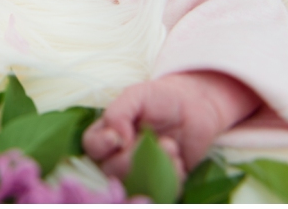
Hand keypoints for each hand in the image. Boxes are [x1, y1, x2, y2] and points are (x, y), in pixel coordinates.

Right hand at [82, 71, 260, 179]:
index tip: (117, 138)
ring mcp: (139, 171)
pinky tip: (178, 159)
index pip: (92, 146)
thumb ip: (119, 112)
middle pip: (109, 171)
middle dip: (130, 159)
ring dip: (153, 168)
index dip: (101, 146)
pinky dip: (171, 178)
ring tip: (170, 146)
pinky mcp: (161, 182)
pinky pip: (160, 193)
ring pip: (134, 186)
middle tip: (151, 140)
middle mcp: (118, 156)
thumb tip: (116, 137)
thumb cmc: (161, 98)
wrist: (195, 106)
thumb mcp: (137, 95)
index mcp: (107, 133)